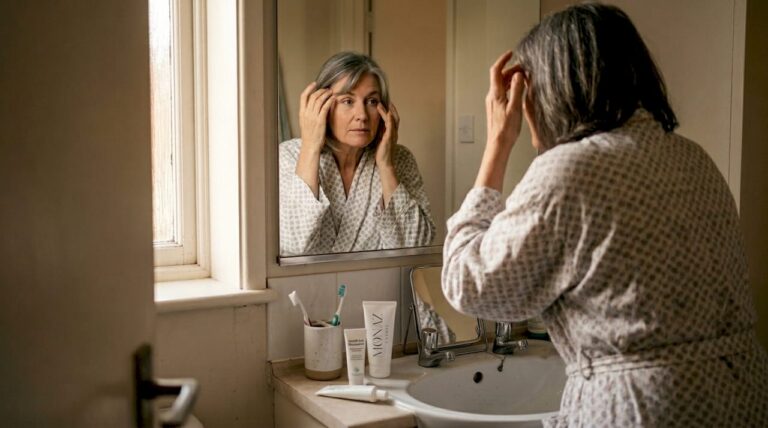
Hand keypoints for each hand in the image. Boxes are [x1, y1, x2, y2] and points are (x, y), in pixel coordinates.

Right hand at [299, 82, 334, 152]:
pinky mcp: (320, 121)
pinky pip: (325, 107)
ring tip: (331, 92)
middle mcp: (307, 113)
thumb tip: (313, 107)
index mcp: (302, 113)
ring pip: (319, 100)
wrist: (310, 146)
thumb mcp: (305, 123)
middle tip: (327, 89)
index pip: (303, 97)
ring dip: (326, 94)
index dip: (309, 88)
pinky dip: (330, 101)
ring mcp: (313, 117)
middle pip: (313, 96)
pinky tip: (333, 98)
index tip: (314, 84)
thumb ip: (308, 114)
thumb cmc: (309, 136)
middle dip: (321, 90)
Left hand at [375, 102, 399, 168]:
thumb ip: (379, 133)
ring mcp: (393, 135)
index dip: (389, 111)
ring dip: (388, 111)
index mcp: (392, 133)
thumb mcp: (379, 140)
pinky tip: (387, 113)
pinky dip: (390, 119)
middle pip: (395, 117)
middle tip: (386, 100)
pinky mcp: (390, 138)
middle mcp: (394, 133)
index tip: (385, 104)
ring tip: (381, 104)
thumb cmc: (382, 153)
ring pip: (393, 120)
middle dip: (391, 108)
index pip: (392, 120)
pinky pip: (391, 126)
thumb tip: (375, 125)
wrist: (384, 163)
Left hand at [474, 51, 526, 191]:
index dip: (503, 60)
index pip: (496, 71)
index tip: (511, 53)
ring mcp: (493, 102)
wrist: (498, 144)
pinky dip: (510, 87)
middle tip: (524, 68)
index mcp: (495, 94)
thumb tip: (518, 74)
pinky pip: (502, 92)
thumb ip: (517, 89)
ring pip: (501, 85)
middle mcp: (492, 96)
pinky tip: (519, 91)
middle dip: (511, 69)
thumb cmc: (506, 129)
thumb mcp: (515, 107)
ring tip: (524, 78)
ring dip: (511, 79)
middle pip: (499, 77)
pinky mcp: (496, 108)